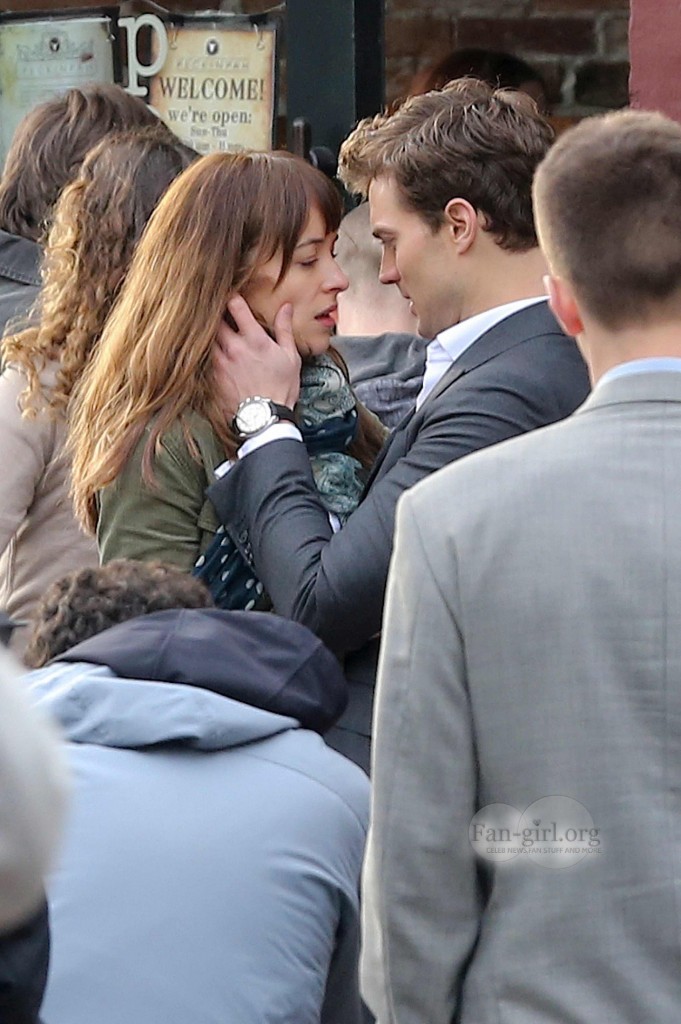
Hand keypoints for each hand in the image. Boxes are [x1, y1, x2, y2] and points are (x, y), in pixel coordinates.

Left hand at [213, 296, 300, 415]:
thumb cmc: (281, 389)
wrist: (265, 419)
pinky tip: (209, 353)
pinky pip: (204, 358)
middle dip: (216, 313)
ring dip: (209, 332)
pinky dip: (206, 352)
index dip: (231, 296)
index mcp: (254, 339)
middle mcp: (233, 347)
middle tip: (218, 310)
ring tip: (211, 330)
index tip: (230, 293)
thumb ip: (284, 329)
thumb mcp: (290, 357)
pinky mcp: (212, 377)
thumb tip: (285, 307)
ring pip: (206, 338)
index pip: (235, 305)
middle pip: (214, 319)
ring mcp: (220, 362)